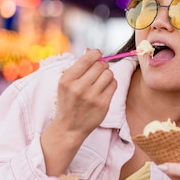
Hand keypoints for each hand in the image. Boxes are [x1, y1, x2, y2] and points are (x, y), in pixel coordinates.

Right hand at [41, 50, 117, 174]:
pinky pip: (114, 85)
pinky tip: (104, 89)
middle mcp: (78, 87)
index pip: (87, 59)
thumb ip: (78, 67)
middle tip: (99, 71)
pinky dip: (111, 84)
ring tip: (101, 81)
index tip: (98, 54)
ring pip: (109, 74)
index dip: (96, 54)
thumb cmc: (68, 103)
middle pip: (100, 65)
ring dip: (107, 75)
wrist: (69, 128)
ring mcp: (92, 97)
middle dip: (102, 65)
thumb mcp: (65, 84)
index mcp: (67, 79)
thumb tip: (92, 51)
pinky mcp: (103, 104)